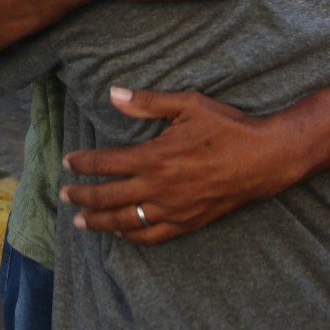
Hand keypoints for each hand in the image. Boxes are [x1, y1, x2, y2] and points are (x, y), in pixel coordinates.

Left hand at [61, 86, 286, 244]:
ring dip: (99, 221)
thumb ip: (148, 102)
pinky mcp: (188, 222)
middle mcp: (159, 188)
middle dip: (82, 195)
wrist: (265, 158)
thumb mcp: (188, 105)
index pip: (106, 163)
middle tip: (64, 195)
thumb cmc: (227, 128)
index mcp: (155, 157)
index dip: (82, 163)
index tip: (67, 162)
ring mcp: (173, 209)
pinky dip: (132, 236)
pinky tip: (121, 233)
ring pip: (125, 221)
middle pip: (108, 197)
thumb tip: (114, 93)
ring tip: (81, 221)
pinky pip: (152, 236)